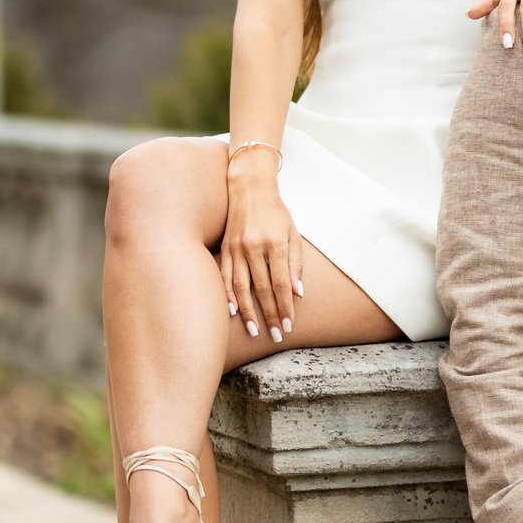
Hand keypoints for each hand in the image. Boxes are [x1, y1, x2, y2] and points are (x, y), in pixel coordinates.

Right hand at [220, 150, 302, 339]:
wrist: (249, 188)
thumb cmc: (276, 213)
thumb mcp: (293, 234)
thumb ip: (296, 264)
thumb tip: (297, 293)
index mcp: (275, 243)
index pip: (281, 282)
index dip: (285, 306)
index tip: (289, 324)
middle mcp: (254, 247)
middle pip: (262, 288)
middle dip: (270, 314)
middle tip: (276, 334)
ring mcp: (236, 248)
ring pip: (241, 286)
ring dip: (248, 311)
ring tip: (254, 331)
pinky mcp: (225, 247)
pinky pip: (224, 276)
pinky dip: (227, 295)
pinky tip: (232, 311)